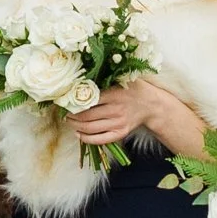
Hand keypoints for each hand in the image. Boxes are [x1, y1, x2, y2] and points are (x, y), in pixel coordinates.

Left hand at [67, 77, 206, 159]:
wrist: (152, 104)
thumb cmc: (133, 88)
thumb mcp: (121, 77)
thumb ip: (103, 78)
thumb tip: (79, 79)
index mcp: (114, 94)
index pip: (87, 100)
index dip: (72, 103)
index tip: (64, 101)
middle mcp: (115, 110)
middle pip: (85, 117)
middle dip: (71, 116)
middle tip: (64, 112)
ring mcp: (118, 123)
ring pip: (90, 129)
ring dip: (75, 126)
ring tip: (69, 121)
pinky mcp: (120, 133)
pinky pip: (100, 140)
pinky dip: (86, 138)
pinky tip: (79, 134)